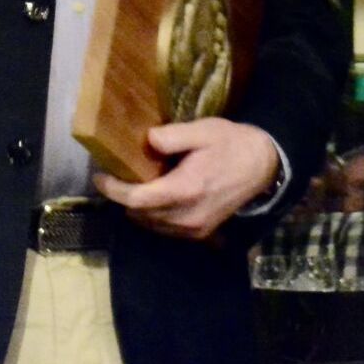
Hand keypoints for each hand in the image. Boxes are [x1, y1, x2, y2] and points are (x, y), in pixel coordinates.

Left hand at [92, 119, 279, 240]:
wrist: (263, 166)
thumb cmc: (232, 143)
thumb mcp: (204, 131)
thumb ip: (173, 137)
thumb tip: (148, 140)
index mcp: (185, 189)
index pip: (137, 199)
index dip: (113, 190)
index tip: (99, 177)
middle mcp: (187, 216)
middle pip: (140, 214)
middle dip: (124, 197)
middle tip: (119, 176)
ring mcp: (194, 228)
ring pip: (150, 224)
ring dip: (139, 207)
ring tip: (138, 185)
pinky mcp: (200, 232)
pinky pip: (165, 229)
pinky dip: (154, 216)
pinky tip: (158, 197)